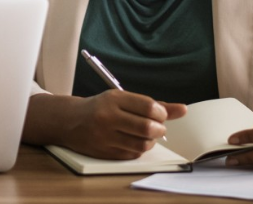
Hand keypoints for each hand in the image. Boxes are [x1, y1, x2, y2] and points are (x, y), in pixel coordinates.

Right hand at [24, 91, 186, 159]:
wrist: (70, 121)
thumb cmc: (100, 108)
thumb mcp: (122, 99)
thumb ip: (153, 105)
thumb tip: (182, 109)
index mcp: (113, 98)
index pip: (148, 106)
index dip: (161, 113)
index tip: (160, 114)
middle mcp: (107, 116)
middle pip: (147, 128)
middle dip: (159, 129)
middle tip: (156, 126)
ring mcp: (104, 135)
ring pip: (142, 144)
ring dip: (151, 141)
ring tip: (145, 134)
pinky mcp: (104, 151)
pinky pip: (133, 154)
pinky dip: (139, 149)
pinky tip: (133, 141)